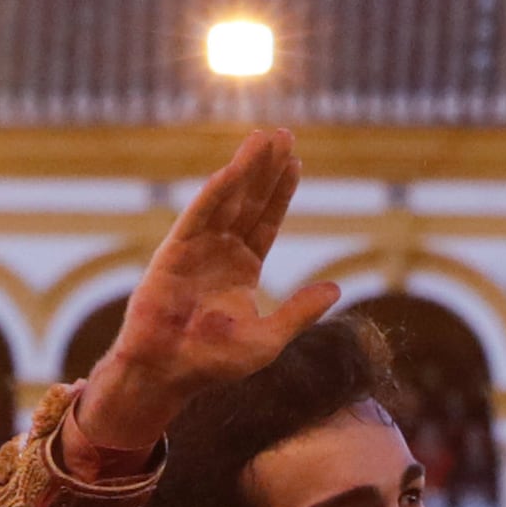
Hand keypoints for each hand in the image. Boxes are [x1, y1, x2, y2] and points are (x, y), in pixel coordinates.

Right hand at [67, 131, 343, 470]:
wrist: (168, 373)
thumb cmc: (214, 363)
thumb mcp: (269, 339)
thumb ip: (299, 312)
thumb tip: (337, 289)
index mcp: (243, 269)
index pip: (267, 220)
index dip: (281, 191)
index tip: (295, 161)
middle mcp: (221, 252)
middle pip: (250, 201)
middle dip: (266, 167)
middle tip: (283, 133)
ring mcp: (197, 249)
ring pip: (226, 200)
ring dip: (243, 169)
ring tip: (262, 138)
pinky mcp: (174, 253)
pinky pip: (197, 217)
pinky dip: (213, 195)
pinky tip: (230, 172)